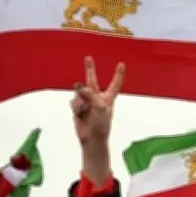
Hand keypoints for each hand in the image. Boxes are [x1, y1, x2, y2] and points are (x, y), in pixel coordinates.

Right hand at [71, 57, 124, 185]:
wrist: (91, 139)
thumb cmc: (100, 125)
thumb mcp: (100, 107)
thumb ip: (90, 94)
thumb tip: (79, 87)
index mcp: (108, 98)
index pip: (115, 84)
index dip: (118, 74)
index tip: (121, 64)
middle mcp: (97, 98)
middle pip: (92, 80)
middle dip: (90, 69)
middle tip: (88, 58)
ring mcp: (87, 102)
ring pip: (79, 93)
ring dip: (81, 101)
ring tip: (85, 112)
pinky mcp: (78, 108)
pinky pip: (74, 101)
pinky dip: (76, 107)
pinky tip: (80, 115)